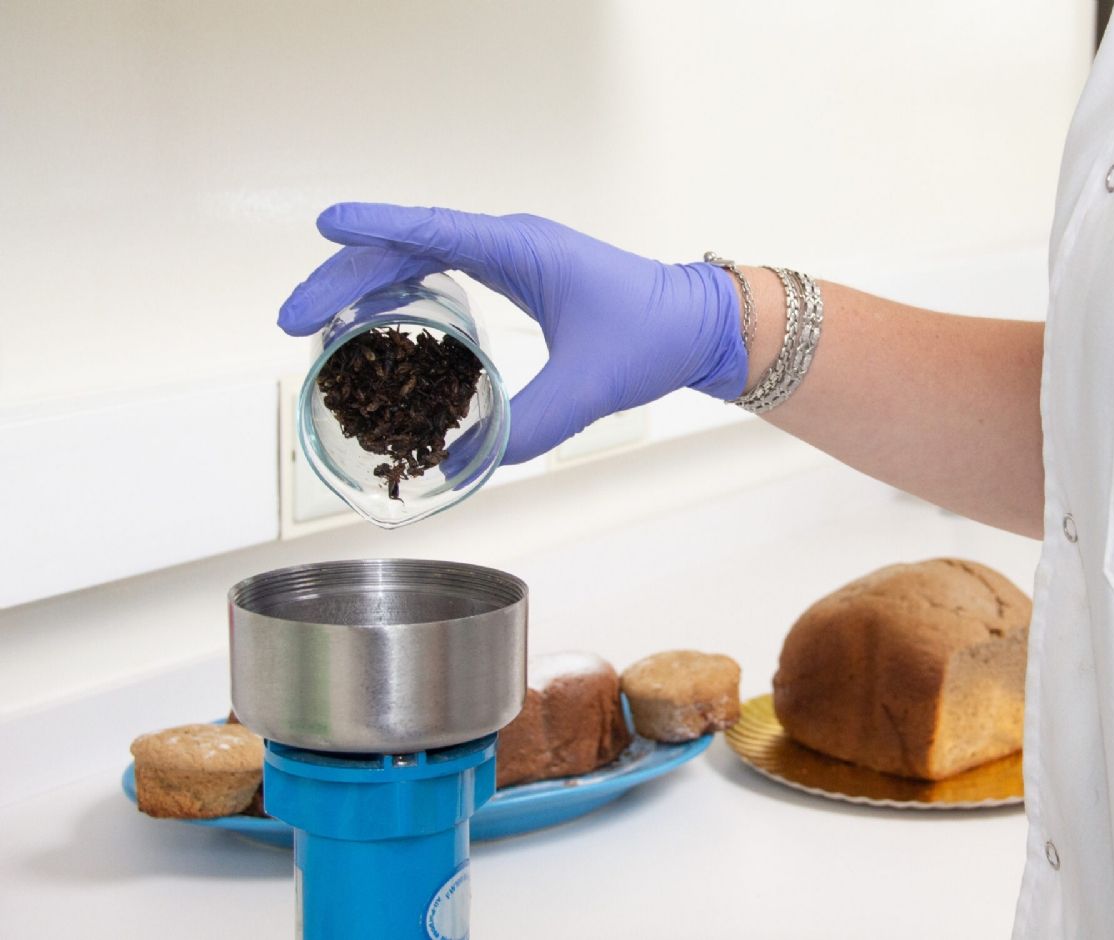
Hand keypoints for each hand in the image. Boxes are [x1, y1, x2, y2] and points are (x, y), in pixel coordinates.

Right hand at [278, 203, 747, 462]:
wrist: (701, 327)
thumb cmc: (655, 336)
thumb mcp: (589, 384)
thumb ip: (529, 425)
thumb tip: (465, 465)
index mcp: (522, 248)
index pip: (432, 229)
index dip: (374, 228)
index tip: (322, 226)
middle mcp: (510, 244)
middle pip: (408, 246)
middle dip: (345, 276)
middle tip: (292, 317)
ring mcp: (513, 258)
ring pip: (421, 259)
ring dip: (367, 284)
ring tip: (316, 322)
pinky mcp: (519, 280)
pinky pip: (446, 274)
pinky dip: (404, 293)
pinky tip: (380, 324)